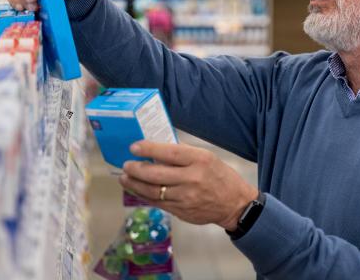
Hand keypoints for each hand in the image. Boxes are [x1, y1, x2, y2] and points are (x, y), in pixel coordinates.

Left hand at [120, 141, 258, 231]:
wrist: (234, 204)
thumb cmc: (220, 176)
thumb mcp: (207, 157)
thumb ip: (183, 153)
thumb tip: (157, 149)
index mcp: (200, 160)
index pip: (170, 153)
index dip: (149, 149)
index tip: (134, 147)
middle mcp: (192, 178)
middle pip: (157, 174)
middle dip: (136, 169)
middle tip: (126, 164)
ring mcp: (186, 197)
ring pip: (153, 191)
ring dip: (135, 184)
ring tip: (124, 177)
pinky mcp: (182, 211)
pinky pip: (158, 203)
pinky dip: (143, 196)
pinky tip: (136, 189)